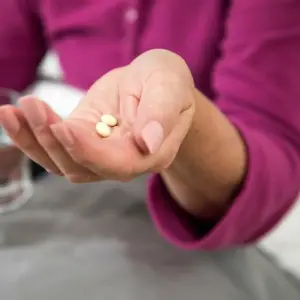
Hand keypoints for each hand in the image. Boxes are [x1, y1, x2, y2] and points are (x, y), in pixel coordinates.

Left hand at [0, 50, 195, 182]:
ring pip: (63, 163)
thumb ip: (161, 113)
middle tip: (32, 105)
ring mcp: (101, 153)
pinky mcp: (83, 138)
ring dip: (35, 142)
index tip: (64, 127)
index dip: (89, 151)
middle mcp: (125, 161)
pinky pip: (55, 147)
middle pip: (83, 168)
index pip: (119, 165)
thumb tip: (147, 143)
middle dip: (54, 142)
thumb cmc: (167, 82)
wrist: (155, 83)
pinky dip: (32, 136)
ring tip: (14, 112)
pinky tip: (15, 116)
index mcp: (152, 153)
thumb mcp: (169, 86)